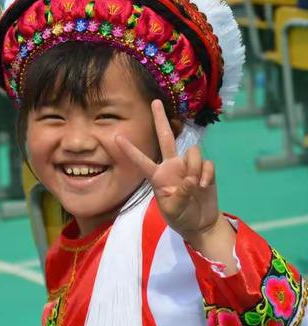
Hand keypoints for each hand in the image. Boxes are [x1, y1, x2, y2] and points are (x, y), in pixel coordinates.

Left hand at [115, 100, 219, 242]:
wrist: (200, 224)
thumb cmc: (180, 218)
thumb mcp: (173, 211)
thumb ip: (179, 196)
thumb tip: (189, 179)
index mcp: (157, 176)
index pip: (141, 160)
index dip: (130, 150)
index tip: (116, 137)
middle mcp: (171, 166)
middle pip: (165, 137)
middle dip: (160, 119)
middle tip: (155, 102)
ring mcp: (188, 166)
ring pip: (192, 152)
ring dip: (195, 167)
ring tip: (196, 186)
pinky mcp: (204, 169)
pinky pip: (207, 163)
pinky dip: (207, 174)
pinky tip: (205, 186)